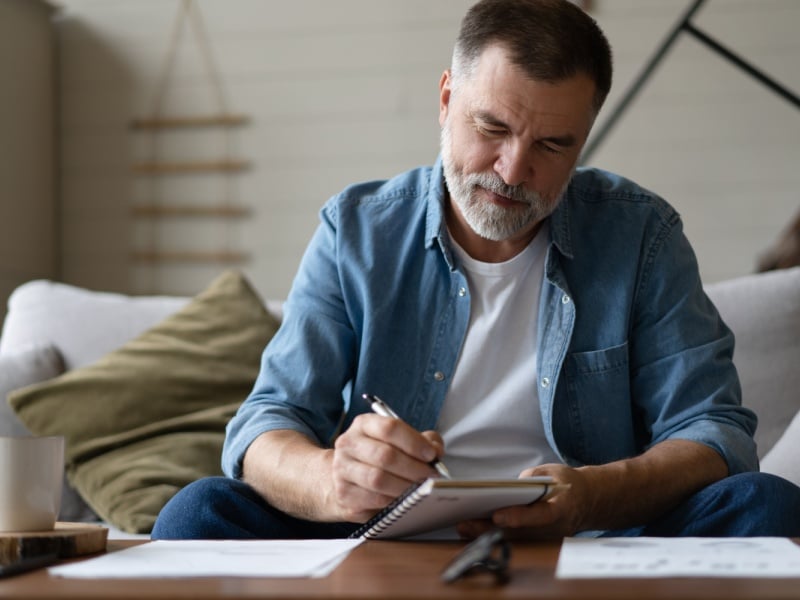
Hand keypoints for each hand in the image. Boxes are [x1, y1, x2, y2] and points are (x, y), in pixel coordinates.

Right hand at [330, 414, 443, 522]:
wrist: (349, 477)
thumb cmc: (381, 456)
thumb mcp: (401, 441)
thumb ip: (423, 441)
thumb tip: (435, 451)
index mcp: (364, 424)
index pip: (389, 428)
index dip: (414, 442)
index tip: (431, 454)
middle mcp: (348, 444)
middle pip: (384, 456)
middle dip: (413, 468)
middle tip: (430, 476)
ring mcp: (342, 469)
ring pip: (378, 480)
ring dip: (405, 486)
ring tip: (420, 489)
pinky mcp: (344, 494)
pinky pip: (373, 500)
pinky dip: (393, 501)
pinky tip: (403, 499)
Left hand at [457, 463, 588, 539]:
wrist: (587, 501)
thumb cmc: (566, 483)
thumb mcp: (552, 472)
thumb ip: (532, 478)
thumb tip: (509, 488)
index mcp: (562, 507)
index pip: (541, 515)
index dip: (519, 517)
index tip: (497, 516)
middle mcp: (555, 528)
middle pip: (521, 533)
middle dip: (491, 529)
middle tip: (465, 524)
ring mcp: (547, 539)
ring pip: (514, 540)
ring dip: (487, 535)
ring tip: (463, 527)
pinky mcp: (539, 542)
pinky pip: (515, 540)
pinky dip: (494, 536)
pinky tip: (474, 530)